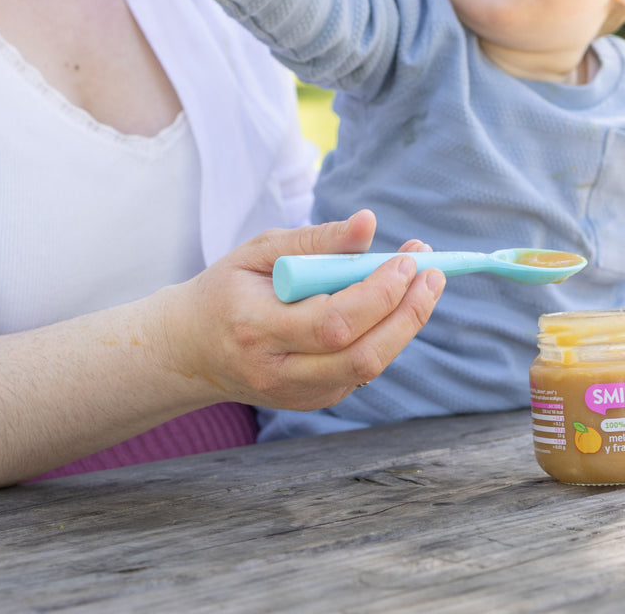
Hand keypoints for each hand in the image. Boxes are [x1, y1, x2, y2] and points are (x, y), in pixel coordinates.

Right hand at [163, 210, 444, 411]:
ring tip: (424, 282)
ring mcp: (298, 395)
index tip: (405, 259)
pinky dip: (386, 336)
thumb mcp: (259, 251)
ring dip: (406, 325)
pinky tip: (394, 305)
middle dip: (407, 313)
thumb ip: (315, 240)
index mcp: (256, 329)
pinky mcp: (314, 401)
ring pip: (368, 368)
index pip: (331, 322)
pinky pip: (362, 370)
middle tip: (432, 271)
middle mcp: (278, 372)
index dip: (377, 293)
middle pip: (360, 356)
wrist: (192, 348)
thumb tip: (368, 223)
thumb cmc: (227, 289)